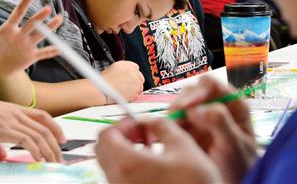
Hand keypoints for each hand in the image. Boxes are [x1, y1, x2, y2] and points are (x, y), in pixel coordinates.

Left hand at [0, 0, 62, 77]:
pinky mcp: (32, 56)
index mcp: (10, 29)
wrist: (0, 69)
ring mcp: (28, 45)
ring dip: (50, 27)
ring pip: (41, 35)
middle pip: (32, 24)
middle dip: (40, 17)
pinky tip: (60, 48)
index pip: (17, 14)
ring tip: (59, 19)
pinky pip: (44, 53)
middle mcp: (21, 35)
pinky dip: (51, 51)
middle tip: (48, 8)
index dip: (23, 5)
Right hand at [0, 94, 65, 161]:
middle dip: (55, 145)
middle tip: (59, 157)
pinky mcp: (7, 130)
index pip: (44, 117)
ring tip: (52, 162)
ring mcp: (14, 121)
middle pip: (45, 129)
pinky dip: (35, 150)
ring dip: (48, 150)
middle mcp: (20, 115)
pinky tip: (38, 159)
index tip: (62, 139)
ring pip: (39, 135)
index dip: (56, 128)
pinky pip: (27, 140)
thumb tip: (2, 156)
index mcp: (18, 111)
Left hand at [96, 118, 221, 183]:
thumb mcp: (183, 145)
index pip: (105, 135)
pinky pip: (118, 179)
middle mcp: (117, 181)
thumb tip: (150, 120)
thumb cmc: (193, 183)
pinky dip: (128, 167)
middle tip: (142, 133)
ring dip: (124, 151)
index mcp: (127, 163)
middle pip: (102, 150)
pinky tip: (151, 167)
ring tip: (150, 149)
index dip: (122, 123)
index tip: (138, 123)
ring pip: (109, 165)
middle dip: (120, 136)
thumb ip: (162, 125)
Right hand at [101, 61, 144, 101]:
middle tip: (128, 89)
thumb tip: (127, 78)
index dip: (133, 75)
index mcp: (123, 64)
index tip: (130, 80)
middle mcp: (130, 69)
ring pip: (140, 85)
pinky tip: (125, 96)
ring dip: (135, 90)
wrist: (100, 91)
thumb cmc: (102, 84)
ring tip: (124, 93)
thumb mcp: (111, 72)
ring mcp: (135, 77)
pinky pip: (139, 92)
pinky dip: (134, 96)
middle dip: (135, 83)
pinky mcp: (137, 86)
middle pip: (140, 76)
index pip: (135, 67)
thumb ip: (122, 73)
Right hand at [170, 77, 257, 182]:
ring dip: (172, 115)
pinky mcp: (187, 129)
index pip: (212, 85)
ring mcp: (199, 117)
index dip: (198, 91)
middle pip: (192, 91)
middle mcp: (214, 106)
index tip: (188, 106)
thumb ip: (219, 122)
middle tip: (174, 118)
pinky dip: (166, 126)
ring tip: (171, 130)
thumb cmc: (241, 167)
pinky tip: (165, 135)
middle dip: (181, 103)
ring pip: (179, 105)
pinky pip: (171, 121)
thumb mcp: (234, 145)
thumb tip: (197, 108)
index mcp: (233, 104)